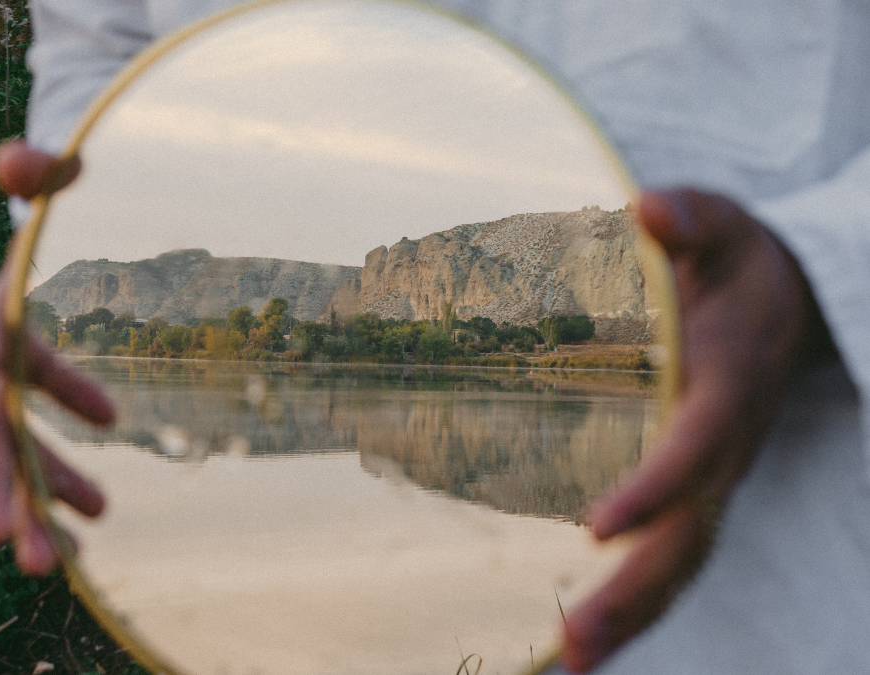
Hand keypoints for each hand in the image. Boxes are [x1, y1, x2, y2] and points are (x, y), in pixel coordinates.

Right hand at [0, 140, 110, 574]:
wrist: (43, 221)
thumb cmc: (47, 193)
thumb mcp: (48, 175)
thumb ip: (37, 169)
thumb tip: (18, 160)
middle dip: (3, 490)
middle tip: (23, 552)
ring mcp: (14, 380)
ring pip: (22, 453)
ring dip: (43, 503)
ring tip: (72, 559)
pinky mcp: (36, 387)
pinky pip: (49, 438)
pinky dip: (70, 470)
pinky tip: (98, 510)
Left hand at [560, 189, 836, 671]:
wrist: (789, 302)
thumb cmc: (743, 264)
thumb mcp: (723, 225)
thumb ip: (692, 217)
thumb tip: (649, 207)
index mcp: (728, 384)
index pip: (695, 446)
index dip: (655, 486)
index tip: (597, 524)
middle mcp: (725, 445)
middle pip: (689, 533)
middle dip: (636, 592)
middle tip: (574, 646)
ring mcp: (715, 474)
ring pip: (684, 558)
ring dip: (634, 615)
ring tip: (573, 662)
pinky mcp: (699, 485)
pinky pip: (675, 550)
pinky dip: (639, 598)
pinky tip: (591, 632)